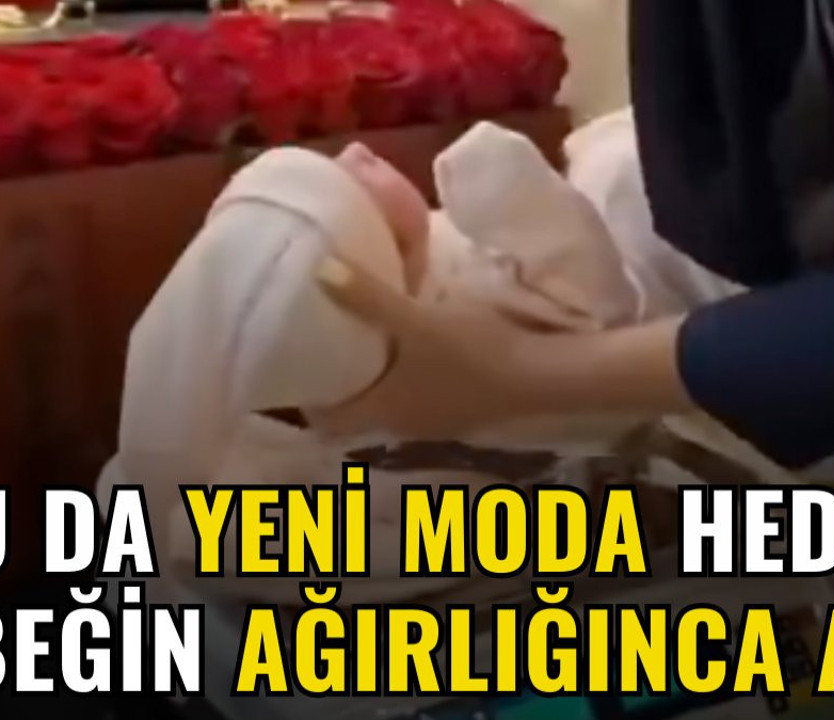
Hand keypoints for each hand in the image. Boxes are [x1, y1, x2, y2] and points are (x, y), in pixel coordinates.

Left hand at [306, 256, 549, 439]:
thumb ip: (368, 297)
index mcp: (382, 412)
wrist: (543, 375)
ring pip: (387, 402)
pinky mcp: (461, 407)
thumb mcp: (417, 320)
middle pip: (355, 411)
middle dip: (336, 381)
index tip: (290, 366)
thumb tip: (317, 268)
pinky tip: (410, 342)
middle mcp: (402, 425)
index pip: (325, 423)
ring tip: (358, 335)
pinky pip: (416, 395)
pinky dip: (404, 375)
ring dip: (372, 377)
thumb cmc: (473, 353)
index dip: (303, 400)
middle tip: (317, 340)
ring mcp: (434, 420)